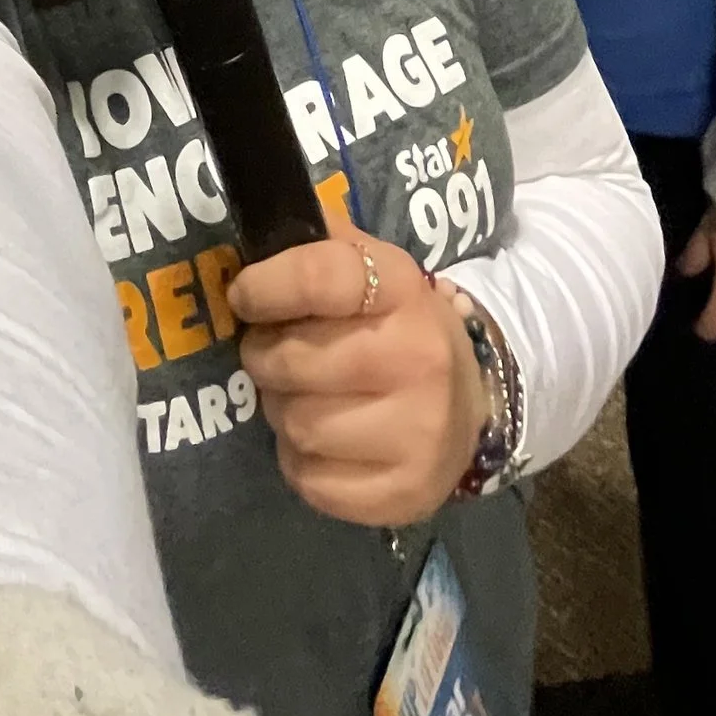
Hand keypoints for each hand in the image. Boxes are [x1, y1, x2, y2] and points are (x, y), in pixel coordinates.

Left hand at [224, 208, 485, 526]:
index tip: (245, 296)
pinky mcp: (406, 492)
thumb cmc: (397, 326)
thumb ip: (319, 244)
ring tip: (303, 397)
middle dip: (265, 358)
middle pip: (293, 362)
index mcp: (403, 289)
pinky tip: (325, 442)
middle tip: (274, 355)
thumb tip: (258, 223)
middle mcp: (418, 358)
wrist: (469, 401)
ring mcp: (418, 431)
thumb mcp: (372, 268)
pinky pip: (310, 480)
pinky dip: (301, 462)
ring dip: (282, 412)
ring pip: (297, 425)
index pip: (318, 277)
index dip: (265, 287)